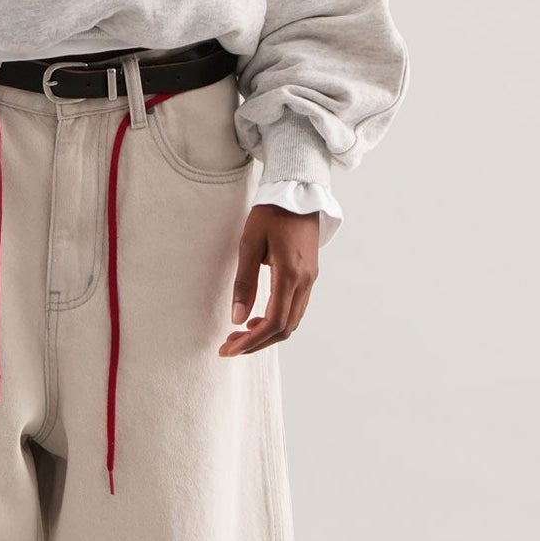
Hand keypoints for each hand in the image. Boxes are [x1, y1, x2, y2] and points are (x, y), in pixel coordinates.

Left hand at [219, 205, 318, 355]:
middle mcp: (305, 281)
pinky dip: (277, 321)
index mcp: (290, 274)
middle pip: (285, 329)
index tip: (228, 349)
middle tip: (229, 346)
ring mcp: (310, 279)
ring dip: (267, 333)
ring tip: (240, 334)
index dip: (251, 342)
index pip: (273, 323)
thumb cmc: (270, 213)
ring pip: (292, 321)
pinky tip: (258, 318)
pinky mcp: (309, 275)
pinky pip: (296, 308)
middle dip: (257, 343)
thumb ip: (244, 283)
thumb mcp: (249, 244)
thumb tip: (237, 318)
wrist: (297, 191)